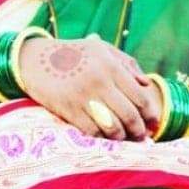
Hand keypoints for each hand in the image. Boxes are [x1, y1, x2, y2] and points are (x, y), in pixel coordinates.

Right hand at [19, 36, 161, 140]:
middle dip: (139, 131)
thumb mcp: (101, 48)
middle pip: (129, 115)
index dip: (150, 114)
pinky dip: (101, 139)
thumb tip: (146, 84)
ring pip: (112, 127)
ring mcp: (83, 97)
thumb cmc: (73, 53)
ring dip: (121, 138)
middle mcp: (100, 81)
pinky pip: (92, 132)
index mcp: (111, 66)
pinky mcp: (68, 110)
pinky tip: (104, 138)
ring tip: (124, 138)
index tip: (153, 123)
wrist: (35, 60)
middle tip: (141, 137)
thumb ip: (127, 63)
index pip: (140, 97)